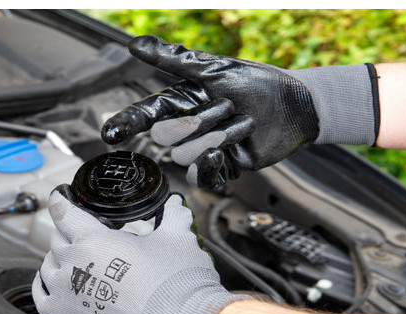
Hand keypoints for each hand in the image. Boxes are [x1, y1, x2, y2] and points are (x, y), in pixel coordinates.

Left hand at [32, 189, 248, 313]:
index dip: (62, 201)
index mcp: (93, 239)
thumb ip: (172, 215)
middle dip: (71, 231)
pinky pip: (41, 296)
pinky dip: (44, 286)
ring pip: (48, 265)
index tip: (62, 197)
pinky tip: (53, 282)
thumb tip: (175, 205)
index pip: (63, 213)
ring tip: (79, 257)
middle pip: (58, 238)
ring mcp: (67, 292)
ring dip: (59, 257)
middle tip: (90, 232)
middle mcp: (74, 263)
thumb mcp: (177, 237)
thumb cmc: (176, 284)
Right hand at [102, 35, 376, 188]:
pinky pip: (202, 178)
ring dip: (216, 137)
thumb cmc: (256, 82)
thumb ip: (173, 59)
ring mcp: (202, 149)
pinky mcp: (221, 167)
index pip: (145, 115)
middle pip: (165, 139)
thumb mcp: (214, 68)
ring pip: (184, 158)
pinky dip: (210, 166)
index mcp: (181, 102)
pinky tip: (223, 151)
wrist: (294, 106)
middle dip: (194, 124)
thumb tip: (134, 43)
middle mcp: (187, 127)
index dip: (126, 124)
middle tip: (225, 108)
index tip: (111, 133)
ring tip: (241, 124)